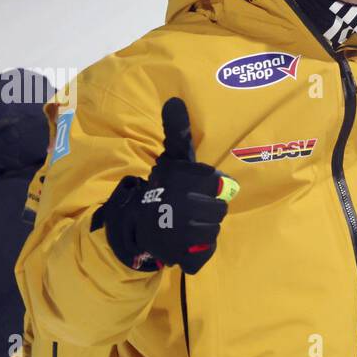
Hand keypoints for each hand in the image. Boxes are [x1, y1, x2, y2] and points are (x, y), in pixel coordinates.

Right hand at [94, 98, 229, 274]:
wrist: (137, 223)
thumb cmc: (164, 188)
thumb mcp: (172, 158)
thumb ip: (177, 132)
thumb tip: (174, 101)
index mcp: (180, 180)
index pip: (219, 185)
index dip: (210, 187)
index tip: (194, 187)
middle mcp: (179, 205)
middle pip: (220, 209)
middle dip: (208, 208)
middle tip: (190, 207)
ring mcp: (179, 233)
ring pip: (213, 230)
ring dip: (204, 228)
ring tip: (186, 222)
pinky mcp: (179, 254)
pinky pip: (205, 252)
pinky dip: (199, 249)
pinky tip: (186, 240)